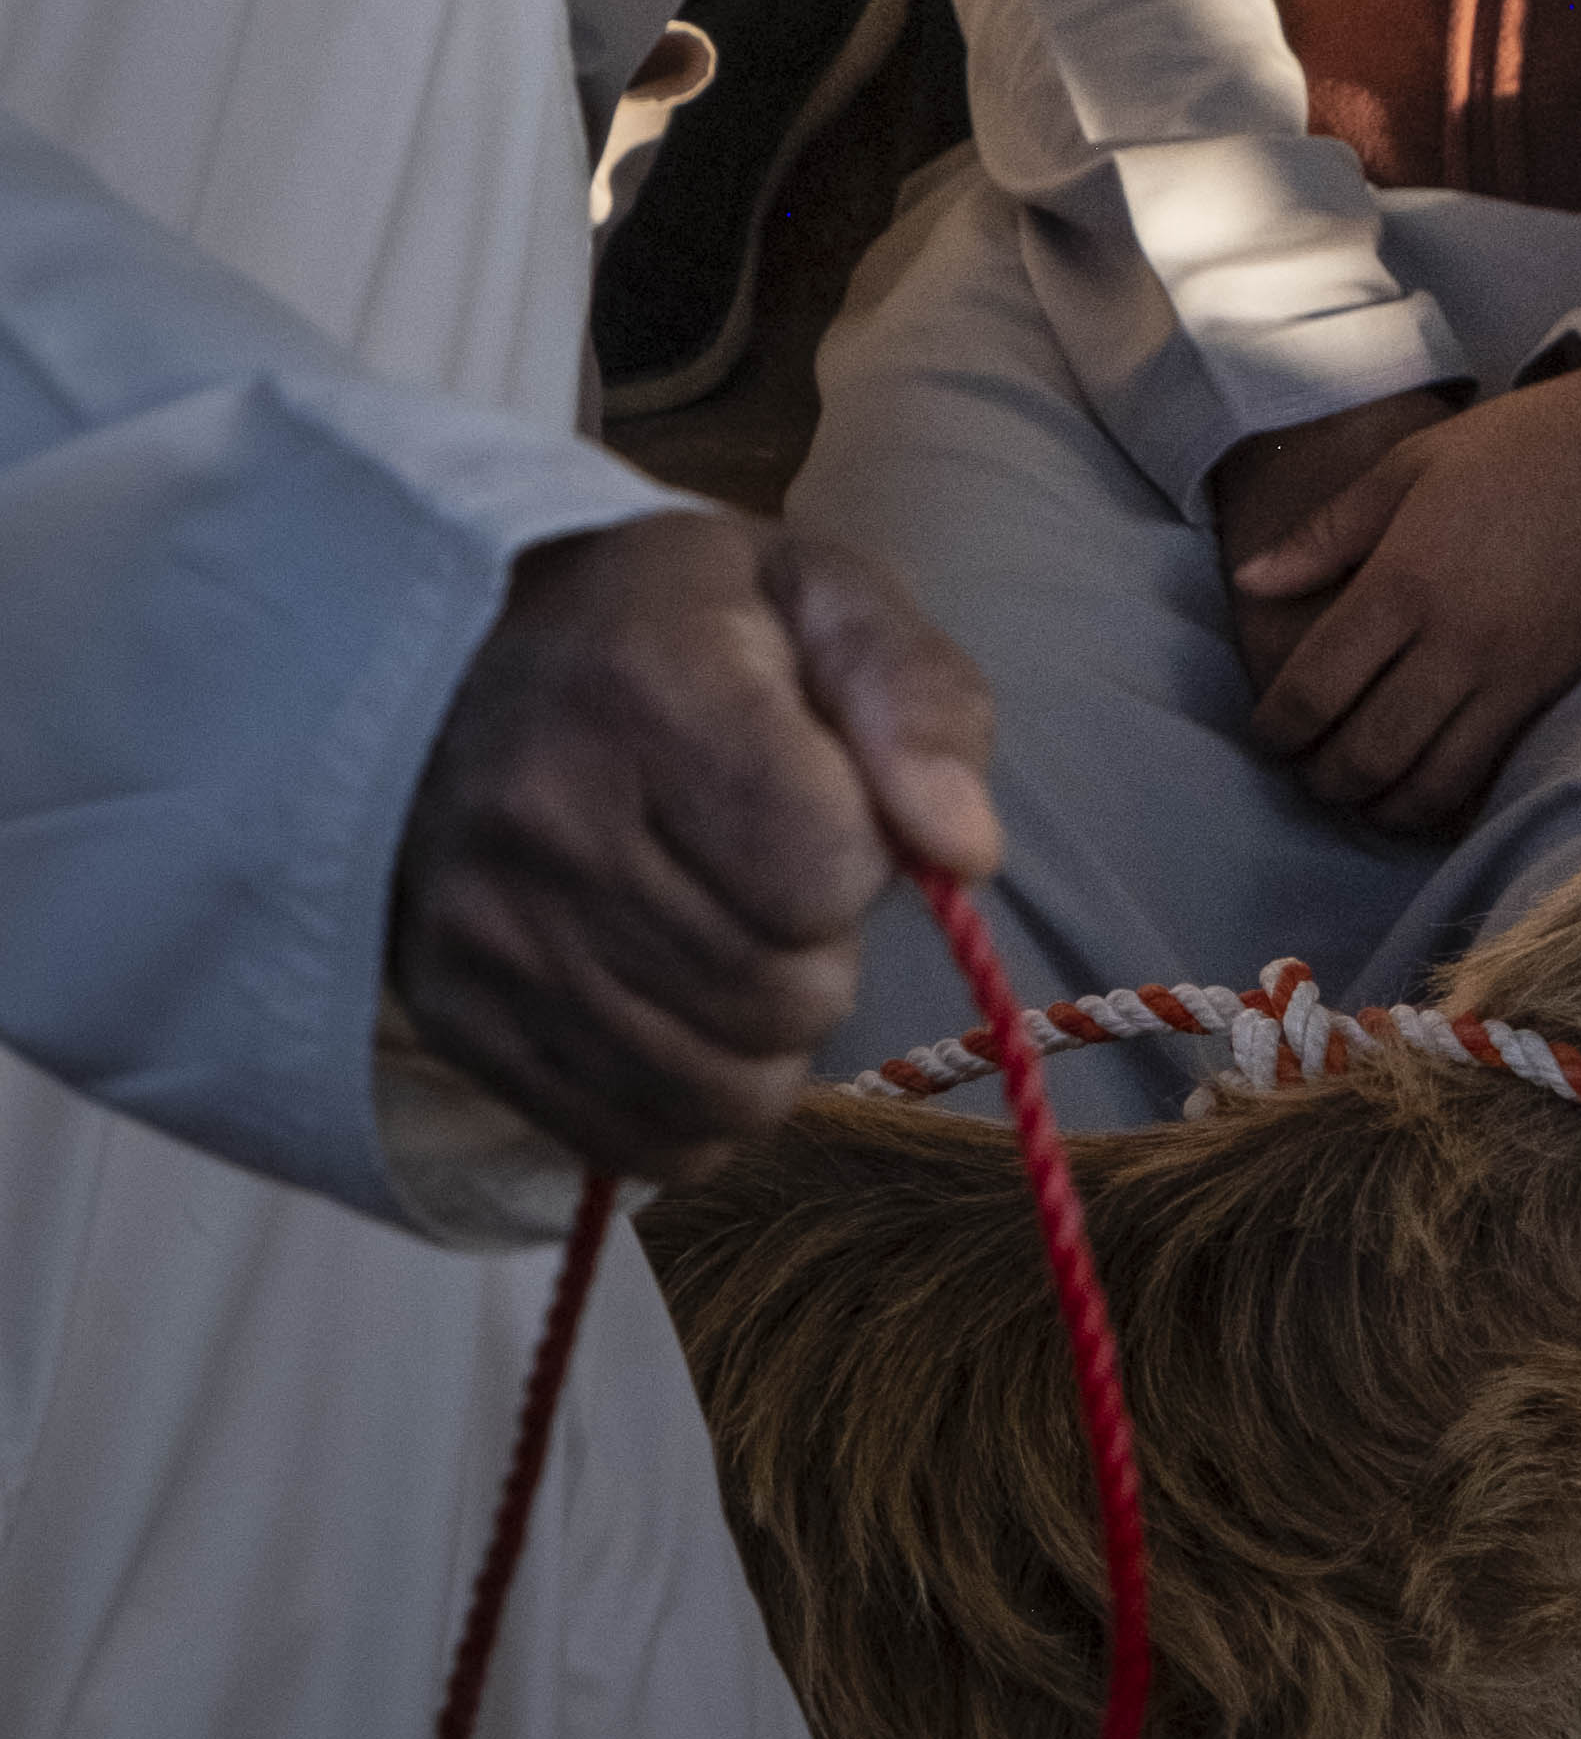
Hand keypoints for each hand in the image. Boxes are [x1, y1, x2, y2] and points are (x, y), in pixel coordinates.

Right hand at [391, 516, 996, 1181]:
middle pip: (778, 989)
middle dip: (824, 946)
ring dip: (774, 1035)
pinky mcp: (456, 1022)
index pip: (818, 868)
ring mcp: (484, 935)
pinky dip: (702, 1105)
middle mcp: (541, 817)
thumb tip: (965, 852)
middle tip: (781, 879)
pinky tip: (689, 1012)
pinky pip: (641, 1143)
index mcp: (642, 685)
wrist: (460, 664)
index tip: (826, 803)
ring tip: (737, 939)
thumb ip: (917, 700)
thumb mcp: (821, 596)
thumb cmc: (681, 627)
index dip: (863, 855)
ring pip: (722, 1086)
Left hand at [1224, 360, 1580, 834]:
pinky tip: (1419, 791)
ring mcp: (1509, 674)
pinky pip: (1488, 773)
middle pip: (1366, 750)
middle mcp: (1455, 640)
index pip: (1317, 686)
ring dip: (1379, 803)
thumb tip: (1249, 584)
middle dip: (1321, 778)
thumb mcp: (1410, 465)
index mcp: (1405, 579)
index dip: (1278, 726)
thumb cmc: (1516, 448)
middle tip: (1303, 771)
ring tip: (1357, 792)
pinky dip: (1443, 799)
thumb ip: (1324, 534)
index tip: (1268, 731)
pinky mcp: (1550, 690)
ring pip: (1429, 780)